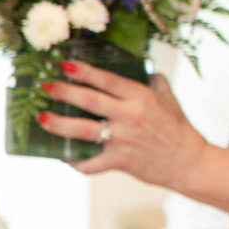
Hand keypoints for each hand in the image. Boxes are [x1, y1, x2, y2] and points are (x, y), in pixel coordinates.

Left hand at [37, 62, 208, 186]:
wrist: (187, 161)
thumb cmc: (177, 128)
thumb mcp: (169, 99)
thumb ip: (154, 81)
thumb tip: (140, 66)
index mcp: (143, 98)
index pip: (108, 80)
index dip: (84, 71)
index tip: (65, 65)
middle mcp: (131, 116)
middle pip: (89, 100)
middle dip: (63, 92)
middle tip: (45, 86)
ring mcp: (123, 140)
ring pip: (82, 130)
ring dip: (58, 124)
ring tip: (41, 118)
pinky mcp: (119, 161)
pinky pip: (89, 163)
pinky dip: (74, 161)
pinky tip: (62, 155)